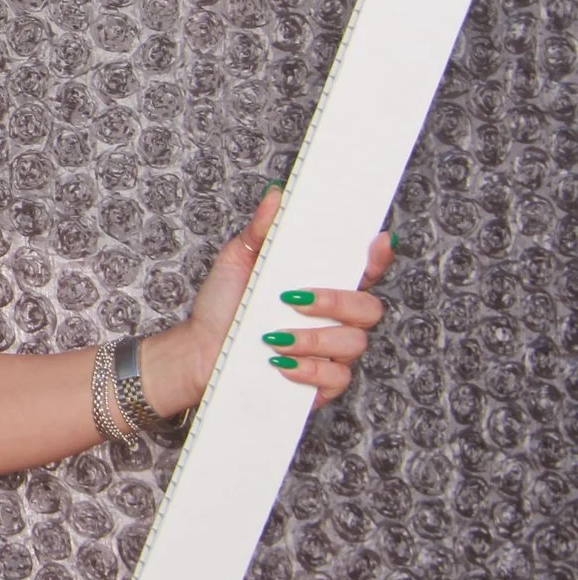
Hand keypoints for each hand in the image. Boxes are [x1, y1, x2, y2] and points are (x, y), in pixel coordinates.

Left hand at [155, 185, 392, 412]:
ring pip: (354, 344)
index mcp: (323, 284)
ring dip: (312, 338)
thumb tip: (277, 194)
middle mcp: (336, 318)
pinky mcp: (323, 385)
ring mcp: (332, 352)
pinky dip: (309, 370)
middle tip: (292, 299)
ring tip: (273, 336)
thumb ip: (261, 230)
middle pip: (369, 308)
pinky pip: (337, 378)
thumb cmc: (223, 306)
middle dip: (335, 302)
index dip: (379, 257)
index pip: (365, 270)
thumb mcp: (237, 261)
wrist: (199, 351)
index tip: (377, 241)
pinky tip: (281, 363)